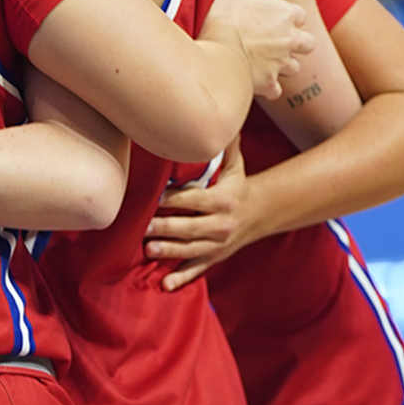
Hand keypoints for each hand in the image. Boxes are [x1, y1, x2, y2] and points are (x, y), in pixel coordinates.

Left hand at [144, 142, 260, 289]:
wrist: (260, 214)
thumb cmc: (238, 185)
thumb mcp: (236, 165)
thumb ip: (226, 145)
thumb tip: (223, 119)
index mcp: (223, 200)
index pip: (195, 199)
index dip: (175, 199)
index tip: (156, 197)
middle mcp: (220, 224)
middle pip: (190, 226)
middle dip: (166, 227)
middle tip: (143, 226)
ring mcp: (217, 244)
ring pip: (191, 249)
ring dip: (170, 251)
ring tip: (148, 250)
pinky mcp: (214, 257)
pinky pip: (197, 269)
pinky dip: (181, 278)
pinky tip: (165, 285)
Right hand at [202, 0, 312, 99]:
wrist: (213, 47)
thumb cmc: (225, 14)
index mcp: (287, 14)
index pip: (300, 16)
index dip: (287, 17)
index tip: (273, 19)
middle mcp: (290, 40)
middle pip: (308, 44)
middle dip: (296, 43)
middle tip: (276, 42)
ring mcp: (281, 63)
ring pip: (293, 68)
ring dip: (282, 65)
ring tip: (262, 62)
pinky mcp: (269, 83)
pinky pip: (275, 90)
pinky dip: (267, 87)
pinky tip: (253, 81)